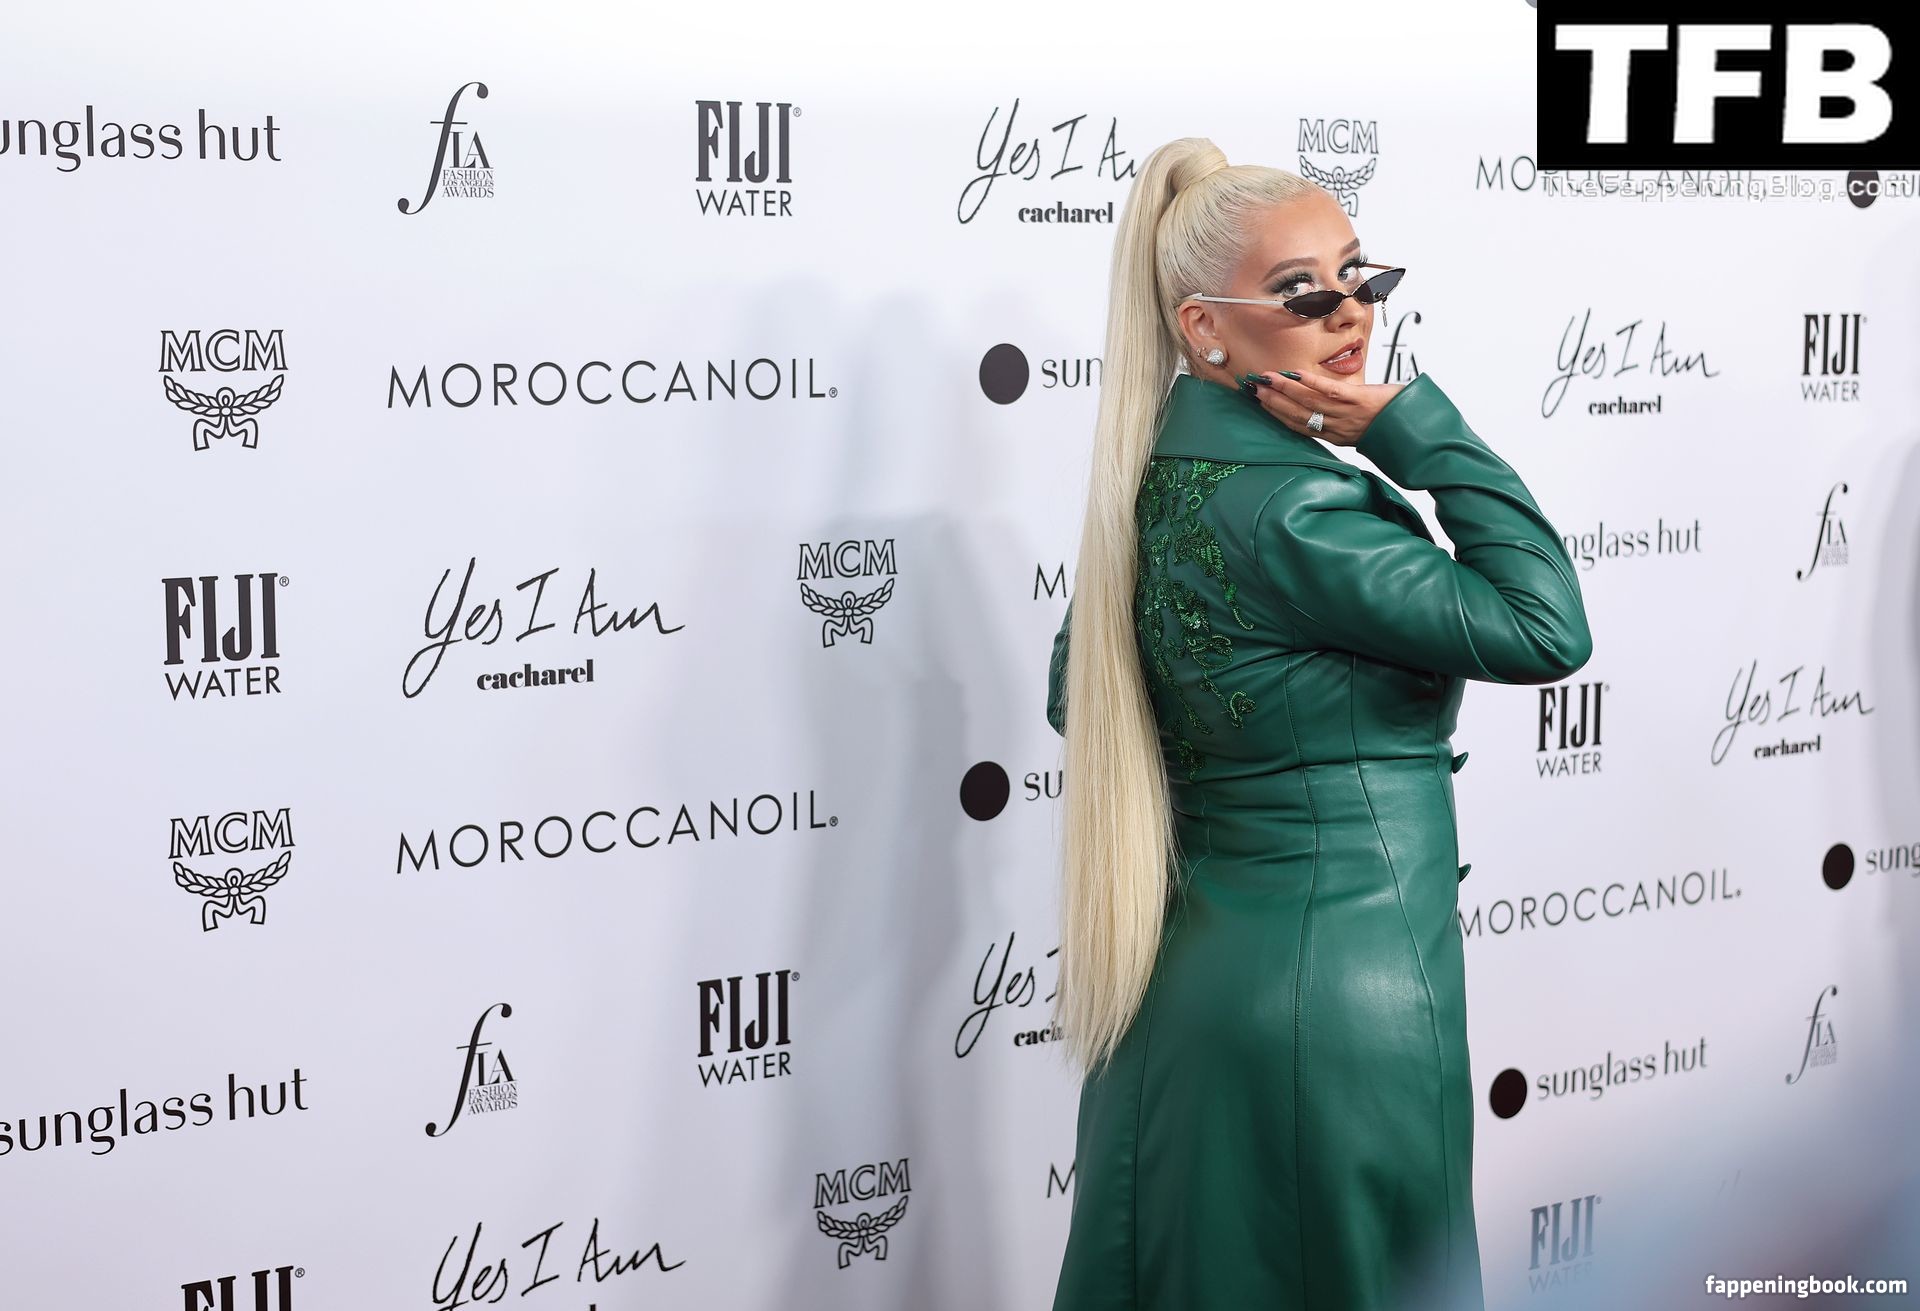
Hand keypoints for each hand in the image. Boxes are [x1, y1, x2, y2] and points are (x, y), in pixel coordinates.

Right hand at [1246, 370, 1405, 447]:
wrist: (1416, 424)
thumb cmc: (1389, 422)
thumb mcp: (1358, 426)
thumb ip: (1339, 419)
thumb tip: (1321, 404)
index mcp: (1335, 436)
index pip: (1299, 425)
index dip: (1277, 414)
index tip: (1260, 401)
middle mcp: (1337, 428)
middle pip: (1298, 415)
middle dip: (1273, 401)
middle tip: (1254, 389)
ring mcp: (1347, 414)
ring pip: (1309, 403)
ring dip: (1285, 390)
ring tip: (1267, 379)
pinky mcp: (1359, 400)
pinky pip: (1329, 392)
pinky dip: (1310, 383)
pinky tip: (1295, 374)